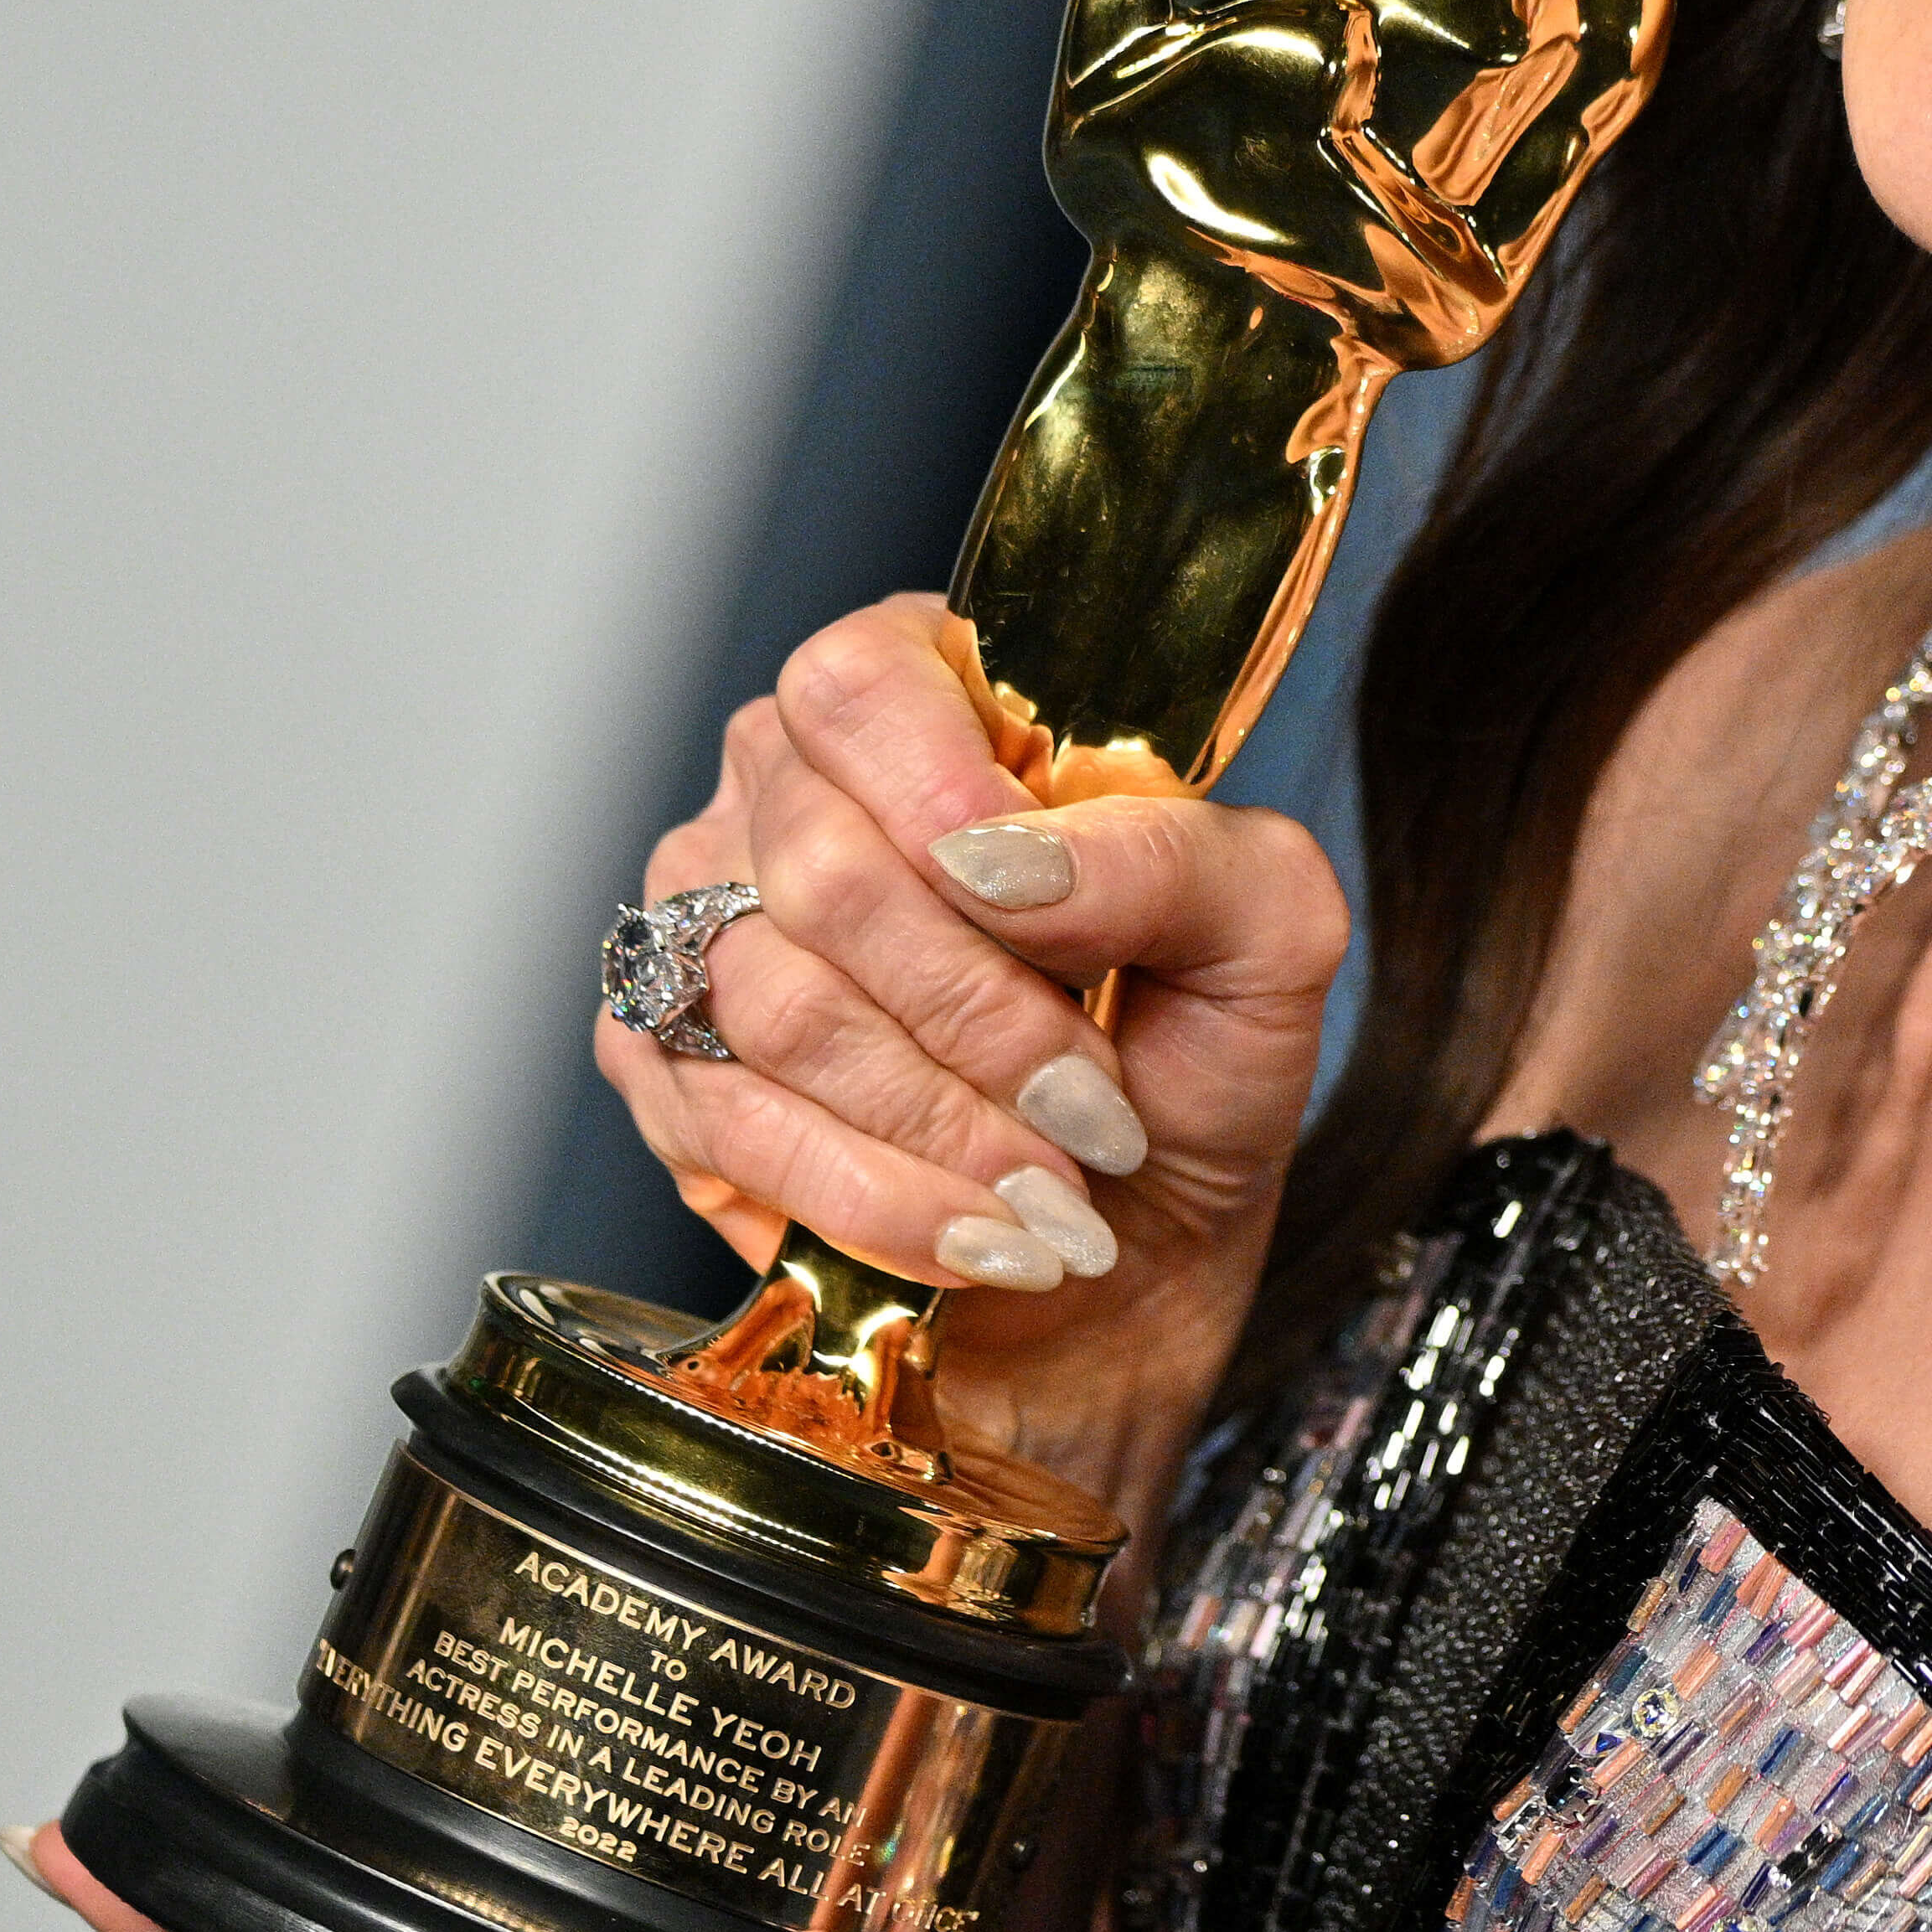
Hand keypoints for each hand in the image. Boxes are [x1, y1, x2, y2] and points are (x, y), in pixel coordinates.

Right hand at [605, 594, 1345, 1502]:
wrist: (1134, 1246)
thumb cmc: (1193, 1061)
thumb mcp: (1263, 934)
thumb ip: (1171, 856)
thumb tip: (1003, 860)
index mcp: (934, 690)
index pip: (861, 684)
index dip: (941, 803)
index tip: (1058, 934)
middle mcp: (790, 785)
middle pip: (823, 870)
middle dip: (983, 1021)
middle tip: (1097, 1112)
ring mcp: (705, 922)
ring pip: (775, 1006)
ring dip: (942, 1125)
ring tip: (1056, 1193)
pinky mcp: (667, 1064)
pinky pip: (733, 1126)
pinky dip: (877, 1200)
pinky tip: (977, 1237)